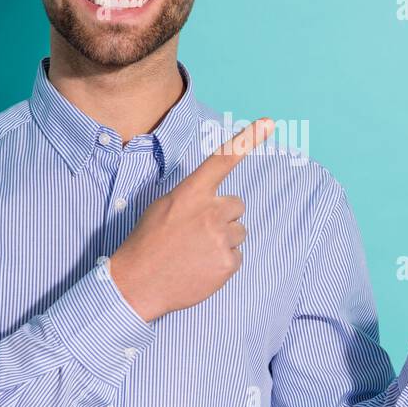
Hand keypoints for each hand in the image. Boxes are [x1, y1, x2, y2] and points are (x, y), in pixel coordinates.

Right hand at [109, 117, 274, 322]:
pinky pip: (237, 256)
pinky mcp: (228, 263)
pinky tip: (200, 268)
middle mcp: (210, 211)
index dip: (248, 139)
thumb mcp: (163, 207)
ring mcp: (221, 238)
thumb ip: (192, 198)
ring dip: (223, 240)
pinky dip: (222, 262)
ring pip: (239, 232)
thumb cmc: (148, 243)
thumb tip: (215, 201)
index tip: (269, 122)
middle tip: (197, 233)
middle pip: (236, 205)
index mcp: (191, 192)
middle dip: (223, 217)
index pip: (222, 159)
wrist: (138, 284)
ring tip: (195, 252)